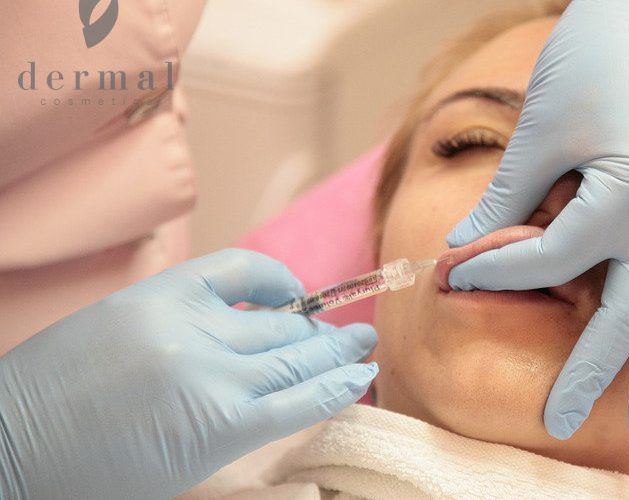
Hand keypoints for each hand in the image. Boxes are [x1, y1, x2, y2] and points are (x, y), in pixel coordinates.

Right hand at [0, 249, 377, 498]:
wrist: (12, 449)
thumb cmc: (51, 396)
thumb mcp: (112, 327)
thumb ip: (175, 319)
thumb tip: (237, 324)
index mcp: (160, 295)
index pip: (242, 268)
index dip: (280, 283)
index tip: (296, 298)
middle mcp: (192, 328)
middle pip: (278, 323)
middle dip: (318, 331)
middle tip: (350, 334)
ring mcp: (211, 376)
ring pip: (295, 357)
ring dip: (338, 354)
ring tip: (362, 350)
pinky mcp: (223, 426)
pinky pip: (296, 400)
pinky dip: (334, 388)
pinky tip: (359, 379)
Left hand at [446, 0, 628, 441]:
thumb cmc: (592, 62)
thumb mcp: (540, 130)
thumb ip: (508, 200)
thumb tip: (467, 252)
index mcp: (628, 198)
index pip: (554, 261)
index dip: (499, 271)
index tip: (455, 275)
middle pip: (624, 314)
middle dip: (586, 370)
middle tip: (559, 421)